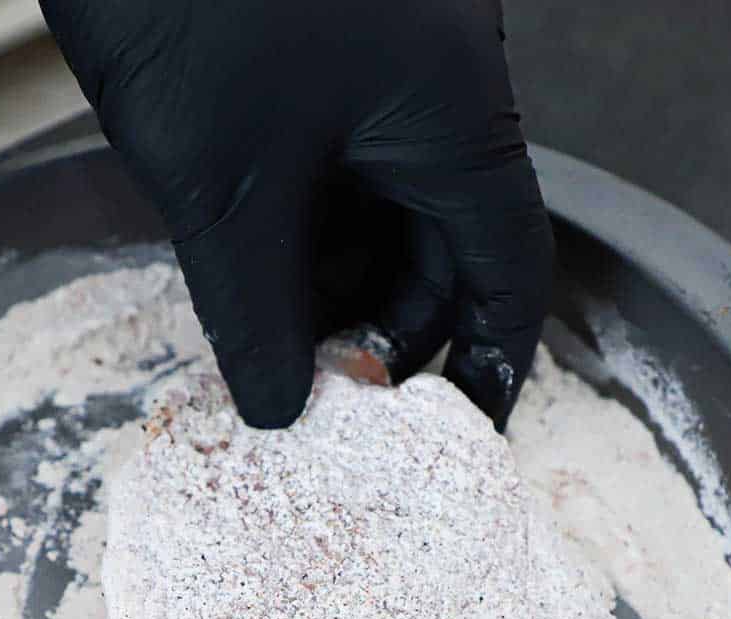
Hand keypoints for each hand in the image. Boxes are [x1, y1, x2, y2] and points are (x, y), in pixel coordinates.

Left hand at [41, 0, 553, 430]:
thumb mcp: (224, 188)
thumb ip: (256, 316)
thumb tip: (279, 412)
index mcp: (455, 120)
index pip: (506, 272)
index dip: (490, 365)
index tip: (461, 434)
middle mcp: (432, 100)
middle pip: (440, 257)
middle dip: (385, 335)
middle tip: (322, 396)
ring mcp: (371, 81)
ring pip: (376, 223)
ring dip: (330, 293)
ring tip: (270, 346)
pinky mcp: (310, 72)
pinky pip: (326, 179)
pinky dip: (294, 240)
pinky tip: (245, 281)